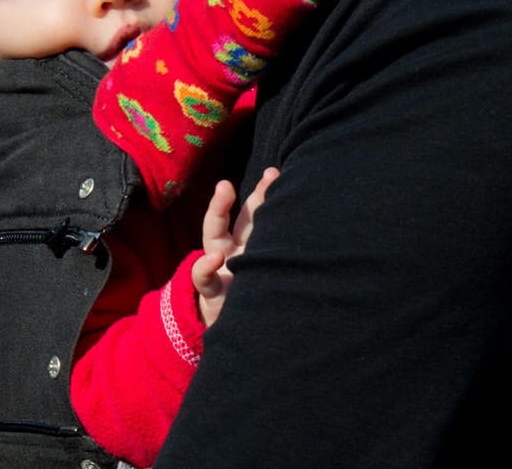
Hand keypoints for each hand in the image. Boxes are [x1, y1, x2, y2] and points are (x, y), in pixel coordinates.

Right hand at [193, 167, 279, 325]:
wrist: (235, 337)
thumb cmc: (254, 300)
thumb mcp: (266, 274)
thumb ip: (278, 250)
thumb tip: (307, 224)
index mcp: (251, 247)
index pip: (257, 214)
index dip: (265, 194)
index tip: (277, 174)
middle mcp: (235, 251)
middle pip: (243, 217)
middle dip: (255, 195)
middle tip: (269, 175)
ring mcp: (221, 268)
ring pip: (215, 234)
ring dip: (218, 210)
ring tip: (224, 190)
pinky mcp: (211, 292)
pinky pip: (204, 277)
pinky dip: (206, 266)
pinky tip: (213, 260)